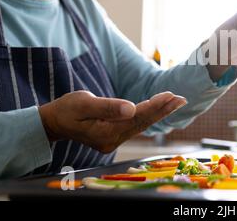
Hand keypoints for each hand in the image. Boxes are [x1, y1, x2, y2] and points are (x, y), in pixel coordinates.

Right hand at [38, 91, 186, 152]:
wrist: (54, 122)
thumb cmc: (66, 109)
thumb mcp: (83, 104)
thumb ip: (107, 107)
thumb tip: (131, 108)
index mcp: (105, 133)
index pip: (136, 118)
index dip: (155, 106)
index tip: (171, 96)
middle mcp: (112, 141)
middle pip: (142, 123)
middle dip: (163, 110)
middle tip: (182, 99)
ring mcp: (114, 141)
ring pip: (141, 125)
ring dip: (159, 112)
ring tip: (176, 101)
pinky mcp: (114, 137)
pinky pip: (135, 125)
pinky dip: (148, 115)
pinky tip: (160, 108)